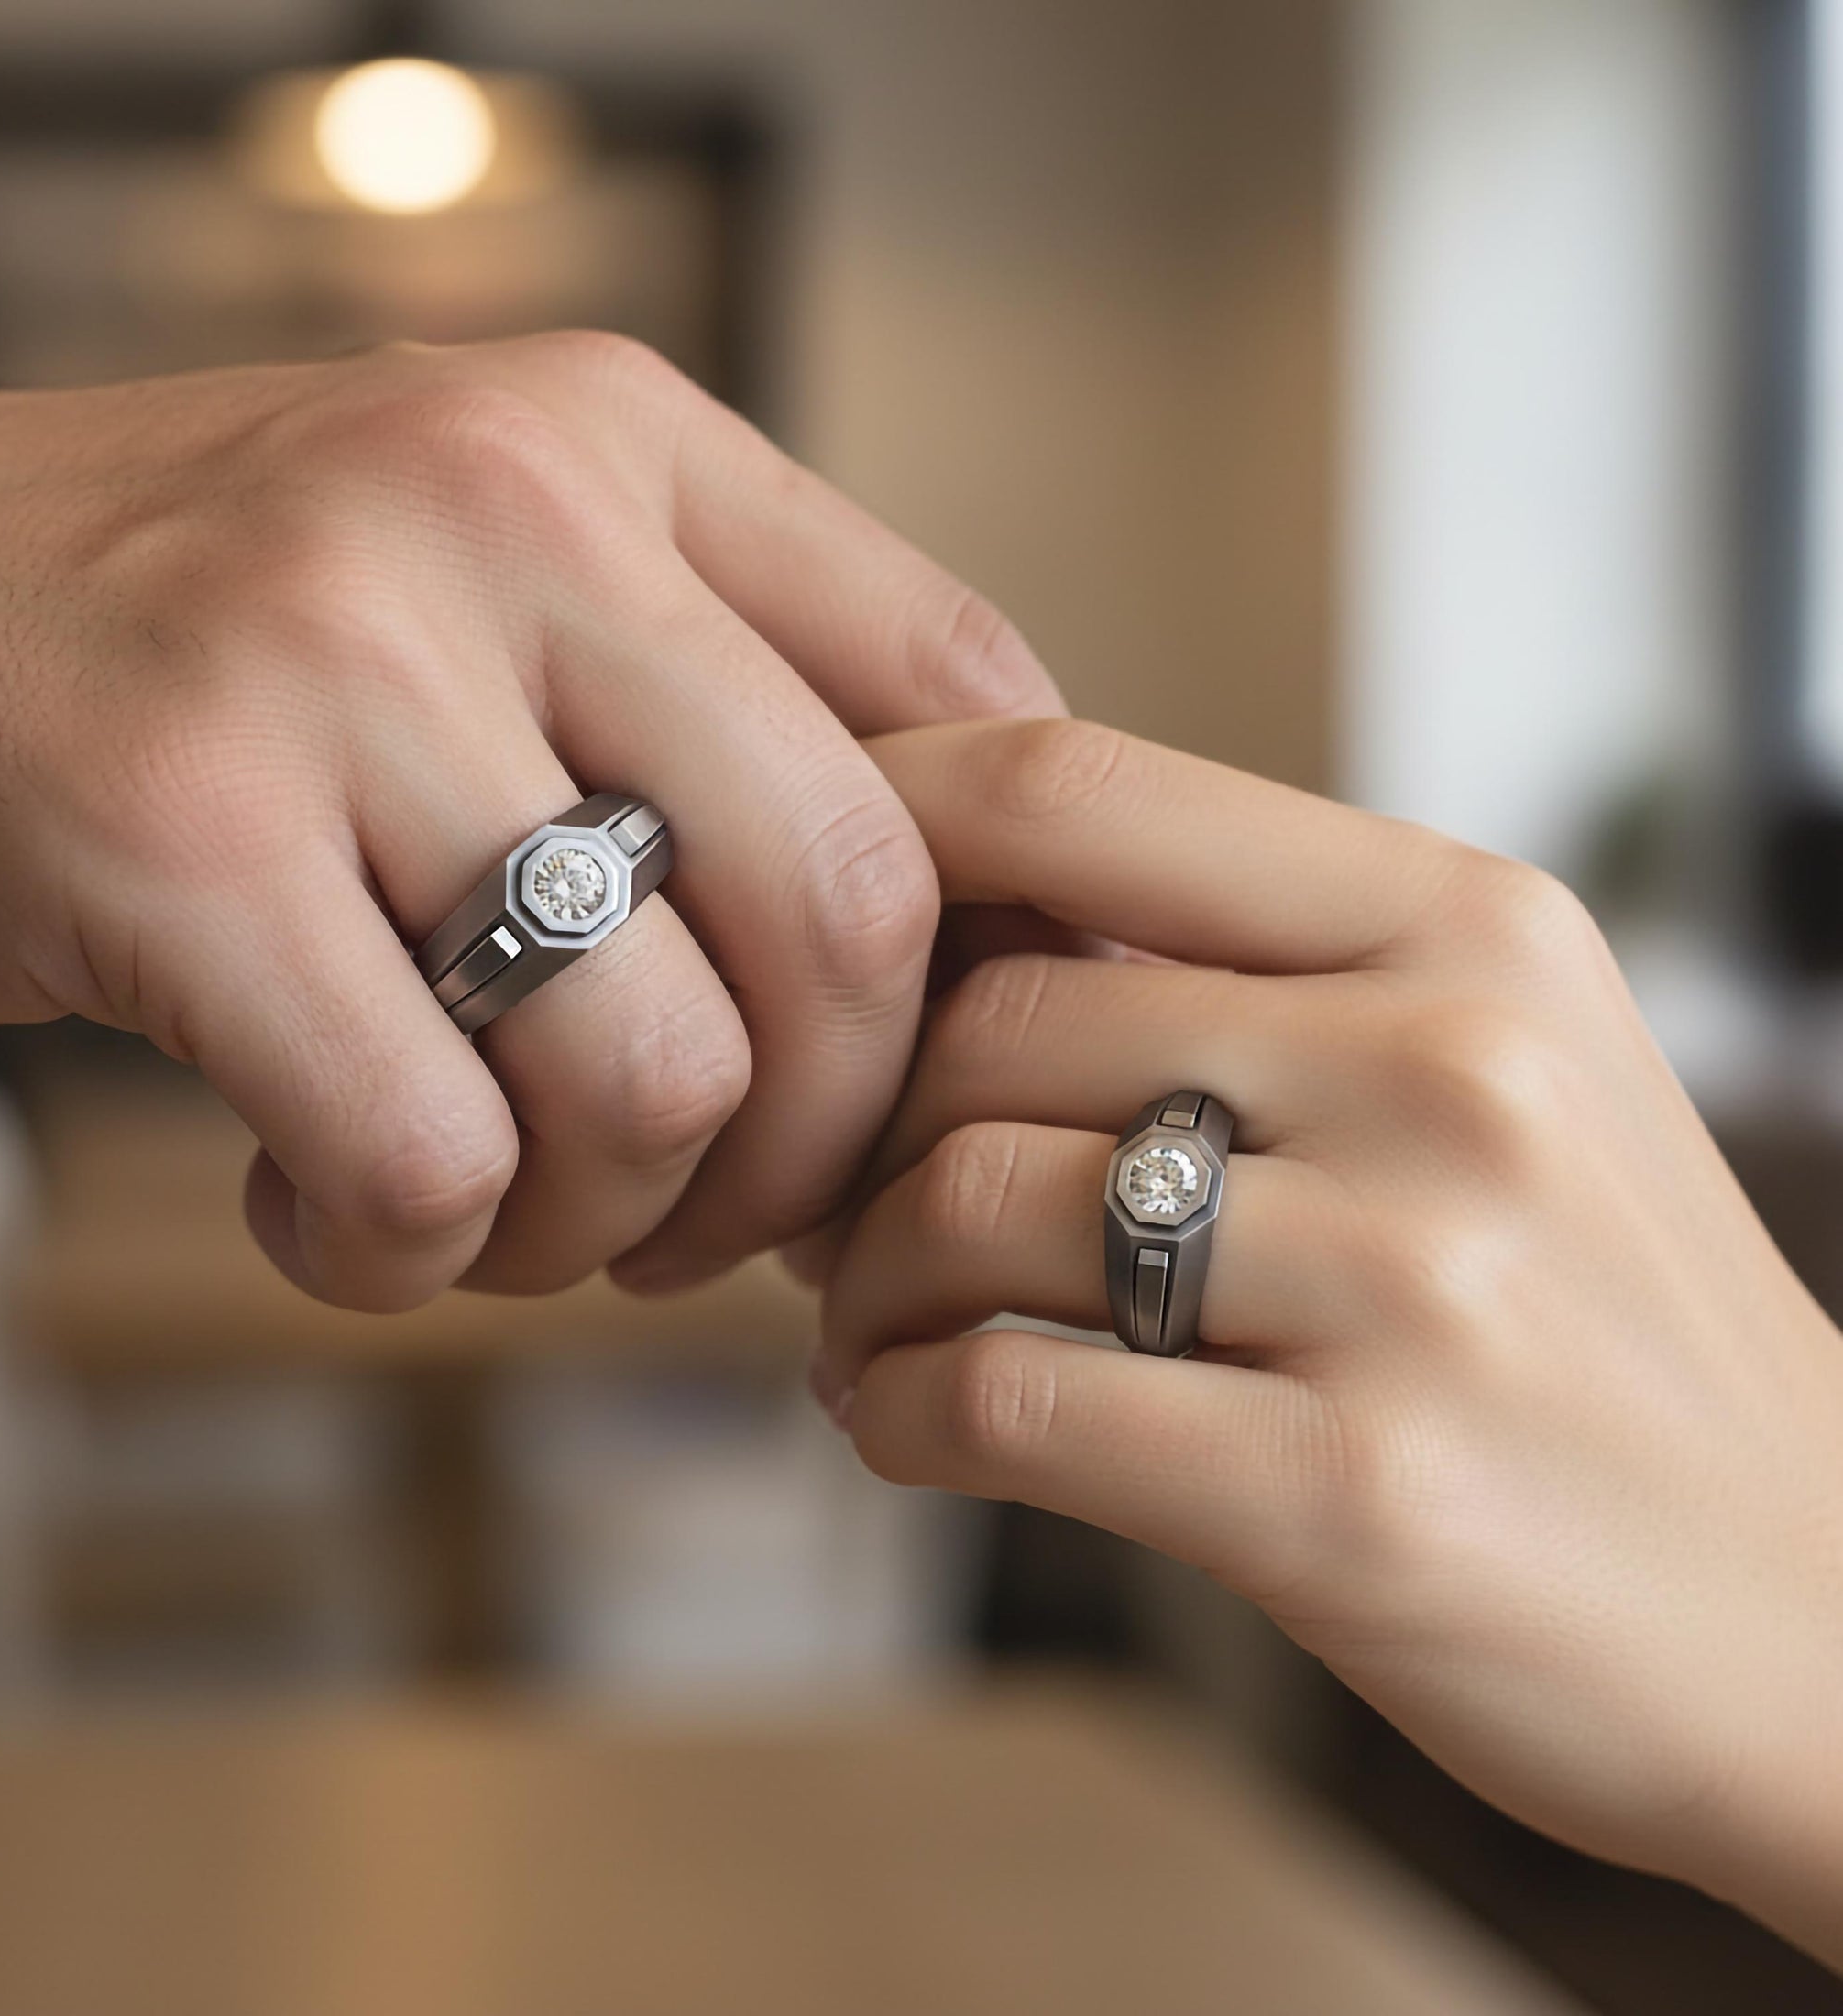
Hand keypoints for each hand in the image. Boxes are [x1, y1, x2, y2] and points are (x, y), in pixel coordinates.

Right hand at [0, 337, 1058, 1310]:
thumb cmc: (188, 653)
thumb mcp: (480, 593)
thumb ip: (698, 712)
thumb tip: (938, 959)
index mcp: (621, 444)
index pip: (970, 697)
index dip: (991, 938)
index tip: (909, 1079)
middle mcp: (502, 508)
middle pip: (856, 912)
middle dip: (807, 1146)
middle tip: (701, 1213)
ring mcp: (331, 654)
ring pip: (654, 1069)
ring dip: (595, 1226)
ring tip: (485, 1206)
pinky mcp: (168, 827)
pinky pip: (426, 1157)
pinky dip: (404, 1253)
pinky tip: (324, 1207)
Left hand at [813, 719, 1842, 1963]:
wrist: (1819, 1611)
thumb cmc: (1599, 1321)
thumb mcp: (1494, 1069)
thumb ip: (1250, 976)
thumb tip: (949, 923)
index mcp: (1466, 927)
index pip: (1077, 786)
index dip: (879, 821)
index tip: (791, 903)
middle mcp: (1449, 1070)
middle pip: (987, 1018)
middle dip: (858, 1122)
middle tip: (829, 1207)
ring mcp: (1413, 1284)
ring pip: (967, 1202)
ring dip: (857, 1282)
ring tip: (869, 1332)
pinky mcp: (1356, 1494)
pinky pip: (1003, 1401)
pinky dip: (897, 1414)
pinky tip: (906, 1428)